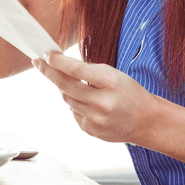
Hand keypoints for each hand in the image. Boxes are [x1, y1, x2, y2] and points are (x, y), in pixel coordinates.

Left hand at [33, 51, 157, 143]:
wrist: (145, 121)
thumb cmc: (128, 93)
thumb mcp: (113, 74)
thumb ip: (88, 71)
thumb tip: (58, 67)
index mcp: (110, 83)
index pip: (77, 69)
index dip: (58, 62)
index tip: (46, 55)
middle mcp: (102, 102)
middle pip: (64, 85)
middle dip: (48, 72)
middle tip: (38, 62)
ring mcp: (95, 118)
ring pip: (66, 98)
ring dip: (65, 88)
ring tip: (77, 84)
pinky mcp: (90, 129)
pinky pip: (73, 111)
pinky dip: (76, 104)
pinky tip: (89, 103)